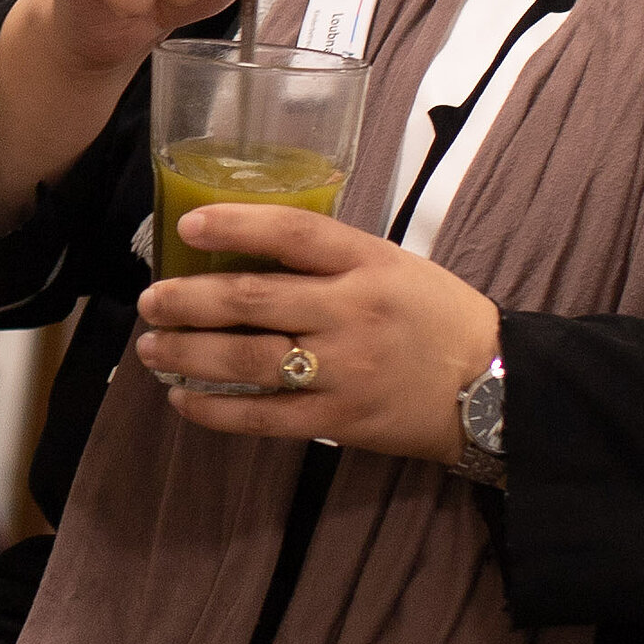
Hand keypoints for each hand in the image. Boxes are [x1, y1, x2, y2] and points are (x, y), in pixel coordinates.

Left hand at [131, 216, 501, 463]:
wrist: (494, 389)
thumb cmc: (436, 317)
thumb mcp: (393, 266)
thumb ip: (330, 259)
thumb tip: (246, 249)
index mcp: (368, 263)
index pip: (294, 234)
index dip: (236, 225)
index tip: (188, 224)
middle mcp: (352, 312)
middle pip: (253, 301)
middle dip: (188, 301)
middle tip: (150, 300)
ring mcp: (345, 369)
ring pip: (248, 360)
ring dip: (188, 354)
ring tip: (152, 348)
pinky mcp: (340, 419)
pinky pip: (263, 417)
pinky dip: (215, 410)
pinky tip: (183, 400)